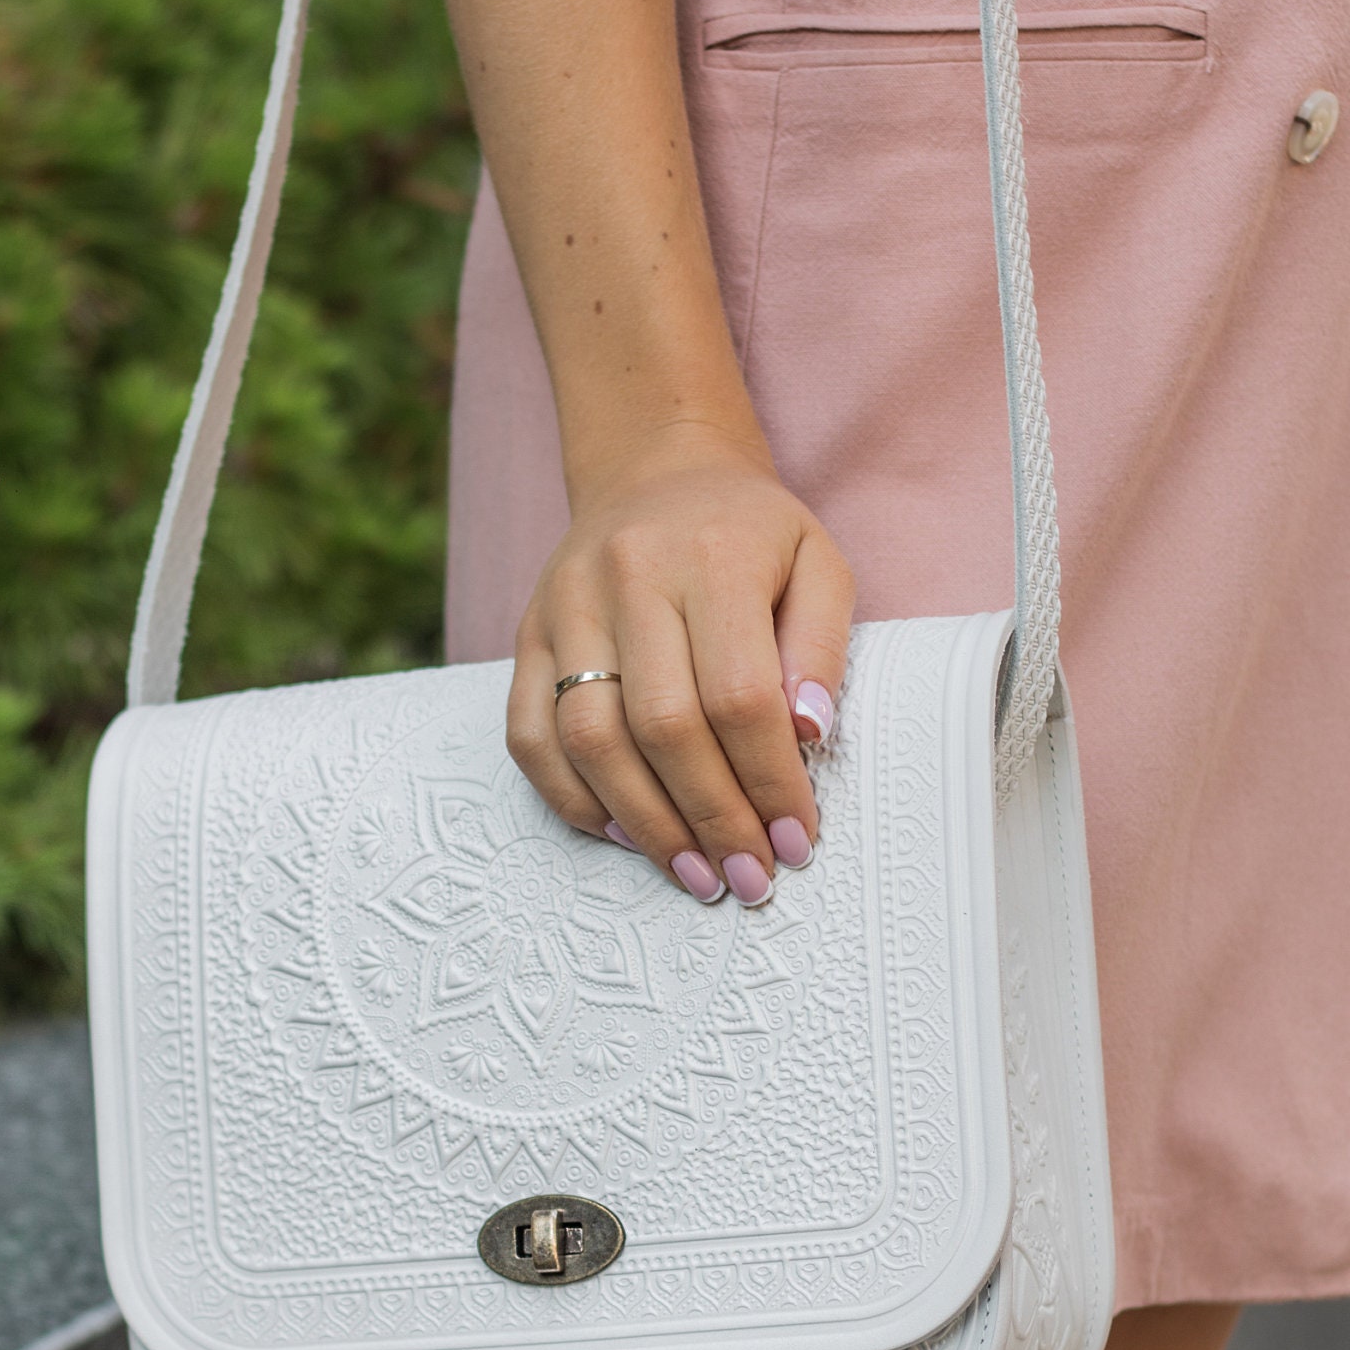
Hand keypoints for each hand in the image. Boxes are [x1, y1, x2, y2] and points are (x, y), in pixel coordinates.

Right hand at [506, 427, 853, 903]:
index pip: (739, 695)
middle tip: (747, 877)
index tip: (795, 840)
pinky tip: (624, 834)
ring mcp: (564, 609)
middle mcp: (626, 579)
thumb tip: (806, 738)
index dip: (769, 781)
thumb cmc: (748, 534)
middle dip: (712, 817)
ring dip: (644, 824)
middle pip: (663, 727)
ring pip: (589, 740)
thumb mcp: (817, 563)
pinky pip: (530, 736)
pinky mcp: (527, 637)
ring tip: (693, 873)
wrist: (653, 471)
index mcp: (711, 557)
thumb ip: (822, 647)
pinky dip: (574, 799)